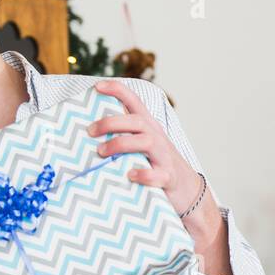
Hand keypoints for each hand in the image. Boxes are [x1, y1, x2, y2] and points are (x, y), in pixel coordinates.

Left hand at [89, 80, 199, 212]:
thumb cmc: (156, 164)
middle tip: (90, 131)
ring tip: (101, 152)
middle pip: (136, 121)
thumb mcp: (143, 143)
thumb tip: (87, 131)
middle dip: (111, 122)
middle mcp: (156, 137)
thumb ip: (123, 135)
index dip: (117, 90)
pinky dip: (143, 174)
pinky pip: (157, 174)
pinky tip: (130, 175)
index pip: (134, 101)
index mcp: (148, 126)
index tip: (98, 86)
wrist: (187, 188)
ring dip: (121, 144)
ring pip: (146, 142)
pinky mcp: (168, 177)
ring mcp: (164, 156)